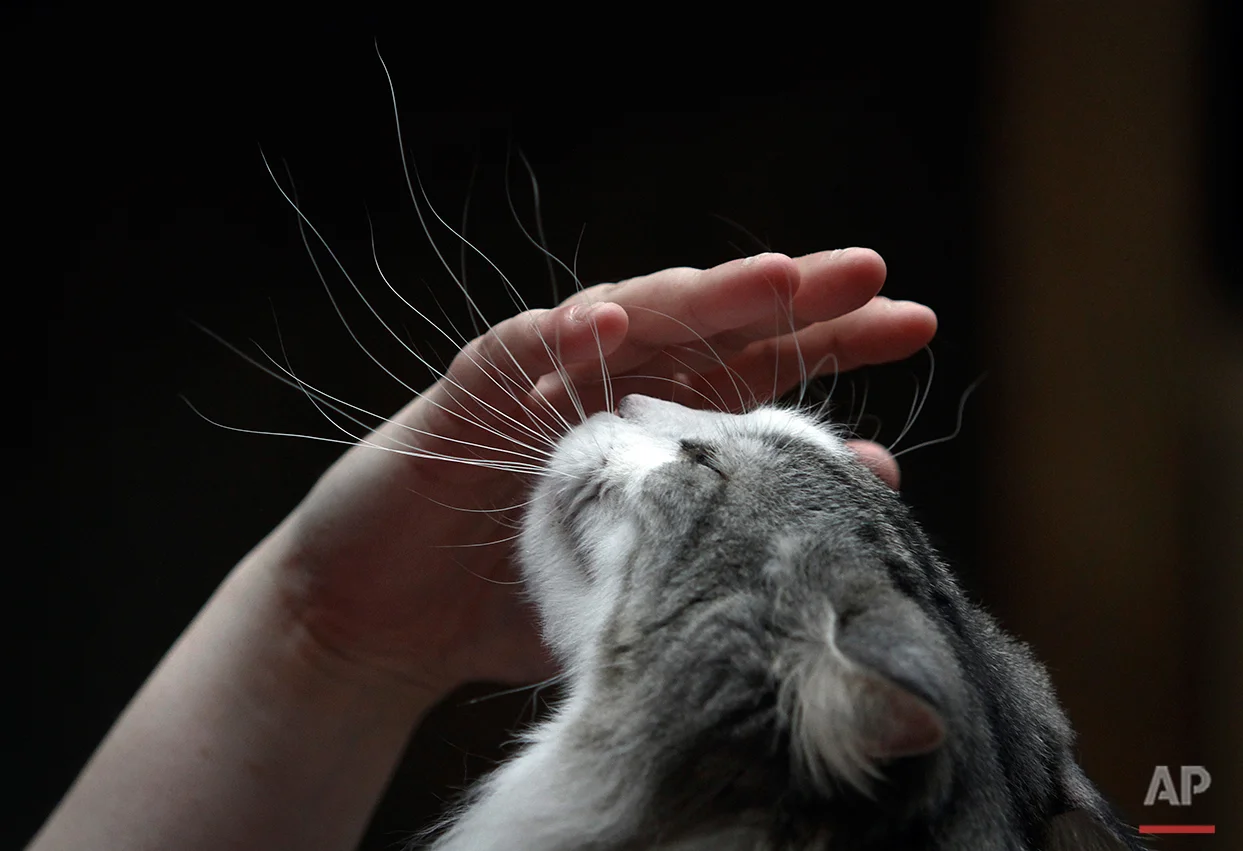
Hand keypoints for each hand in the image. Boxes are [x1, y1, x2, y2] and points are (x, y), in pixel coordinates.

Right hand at [270, 248, 935, 696]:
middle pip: (711, 328)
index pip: (758, 368)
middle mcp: (611, 388)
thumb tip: (872, 485)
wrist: (389, 624)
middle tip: (870, 271)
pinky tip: (612, 316)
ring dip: (699, 296)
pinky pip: (518, 349)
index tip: (915, 322)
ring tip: (774, 278)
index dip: (831, 340)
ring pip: (629, 318)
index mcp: (660, 426)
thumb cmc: (516, 598)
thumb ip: (744, 519)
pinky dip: (564, 332)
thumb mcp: (648, 565)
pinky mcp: (469, 393)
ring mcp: (542, 382)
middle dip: (788, 297)